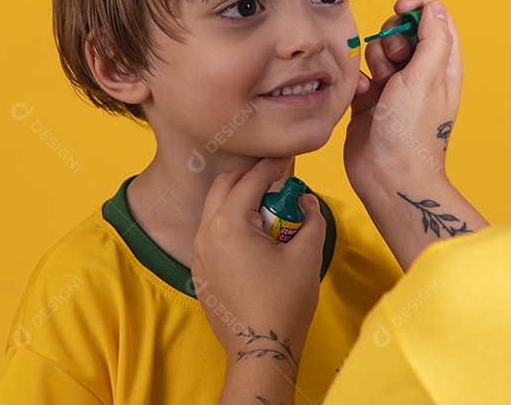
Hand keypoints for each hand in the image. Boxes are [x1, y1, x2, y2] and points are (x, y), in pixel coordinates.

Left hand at [191, 157, 325, 396]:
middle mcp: (206, 234)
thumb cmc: (283, 304)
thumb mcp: (306, 255)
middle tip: (276, 179)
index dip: (273, 166)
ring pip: (214, 208)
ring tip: (267, 206)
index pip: (251, 180)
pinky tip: (254, 233)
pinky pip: (211, 231)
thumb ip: (311, 219)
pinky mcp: (200, 270)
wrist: (259, 350)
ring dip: (238, 198)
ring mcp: (198, 253)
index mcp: (229, 225)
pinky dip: (229, 220)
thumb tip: (307, 201)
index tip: (288, 160)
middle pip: (224, 185)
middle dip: (250, 176)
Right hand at [345, 0, 462, 201]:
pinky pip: (361, 73)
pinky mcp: (371, 100)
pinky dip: (360, 79)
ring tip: (379, 86)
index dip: (417, 6)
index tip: (400, 7)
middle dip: (391, 37)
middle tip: (394, 63)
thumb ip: (433, 37)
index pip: (435, 19)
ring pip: (379, 50)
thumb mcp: (427, 77)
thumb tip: (434, 6)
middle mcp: (421, 74)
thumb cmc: (412, 131)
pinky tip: (363, 96)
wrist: (388, 176)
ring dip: (374, 61)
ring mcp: (395, 87)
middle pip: (403, 31)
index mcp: (442, 66)